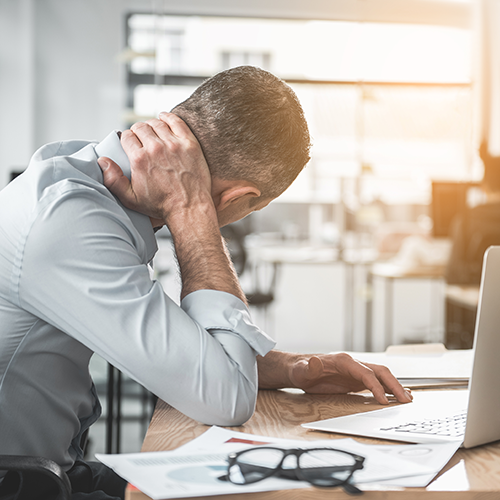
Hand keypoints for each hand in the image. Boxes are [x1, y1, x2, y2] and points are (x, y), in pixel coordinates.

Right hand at [98, 113, 214, 225]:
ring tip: (152, 131)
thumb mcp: (131, 199)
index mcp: (139, 159)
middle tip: (141, 138)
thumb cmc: (161, 205)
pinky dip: (168, 117)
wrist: (189, 208)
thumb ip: (113, 180)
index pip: (127, 136)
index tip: (130, 143)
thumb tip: (103, 161)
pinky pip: (176, 122)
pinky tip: (164, 118)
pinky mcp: (189, 143)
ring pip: (157, 123)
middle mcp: (156, 149)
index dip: (126, 138)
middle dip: (138, 131)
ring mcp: (174, 145)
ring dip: (152, 124)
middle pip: (141, 127)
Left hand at [289, 352, 411, 403]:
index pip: (366, 373)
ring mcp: (355, 372)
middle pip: (379, 371)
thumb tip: (314, 362)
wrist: (299, 369)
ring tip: (408, 399)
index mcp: (343, 361)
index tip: (384, 400)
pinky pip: (375, 383)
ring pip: (381, 376)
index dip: (376, 386)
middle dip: (394, 384)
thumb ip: (309, 367)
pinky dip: (387, 389)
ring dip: (394, 386)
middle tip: (406, 400)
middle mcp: (353, 364)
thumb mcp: (302, 370)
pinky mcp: (355, 380)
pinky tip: (396, 396)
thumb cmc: (300, 370)